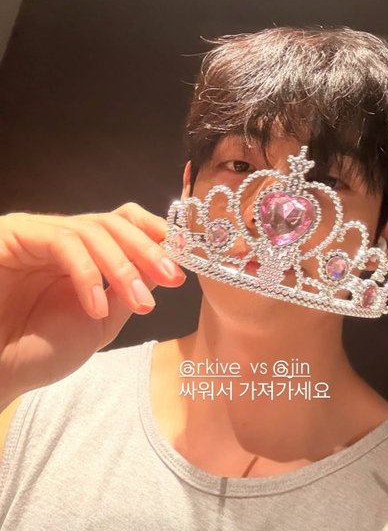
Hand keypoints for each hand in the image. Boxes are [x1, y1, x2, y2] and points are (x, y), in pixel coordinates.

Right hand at [0, 202, 185, 403]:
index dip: (156, 236)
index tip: (183, 263)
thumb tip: (164, 267)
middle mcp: (60, 238)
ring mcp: (37, 234)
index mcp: (82, 254)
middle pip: (114, 222)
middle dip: (149, 250)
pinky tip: (95, 306)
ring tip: (139, 302)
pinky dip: (86, 272)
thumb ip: (128, 291)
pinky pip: (61, 241)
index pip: (124, 225)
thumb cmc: (40, 352)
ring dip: (123, 265)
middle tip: (173, 277)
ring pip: (92, 230)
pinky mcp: (15, 236)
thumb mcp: (100, 322)